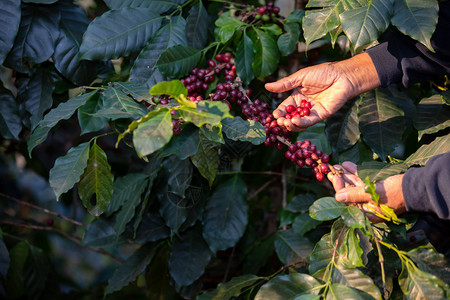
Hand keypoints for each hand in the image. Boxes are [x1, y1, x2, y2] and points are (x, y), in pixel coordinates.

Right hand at [265, 53, 379, 131]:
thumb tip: (267, 86)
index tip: (274, 116)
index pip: (285, 108)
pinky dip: (301, 123)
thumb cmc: (323, 73)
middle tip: (279, 121)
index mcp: (297, 96)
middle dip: (284, 121)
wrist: (342, 76)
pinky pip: (309, 122)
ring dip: (291, 125)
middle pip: (290, 117)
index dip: (279, 113)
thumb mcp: (300, 77)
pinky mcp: (321, 115)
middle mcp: (303, 106)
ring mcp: (312, 111)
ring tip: (286, 122)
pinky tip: (295, 121)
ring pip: (299, 123)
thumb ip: (284, 84)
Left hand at [327, 161, 405, 222]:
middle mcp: (369, 206)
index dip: (339, 188)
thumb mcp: (373, 194)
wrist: (418, 186)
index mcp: (367, 213)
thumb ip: (355, 195)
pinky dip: (356, 172)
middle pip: (350, 192)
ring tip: (336, 165)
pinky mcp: (379, 187)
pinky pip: (364, 180)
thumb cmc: (396, 192)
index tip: (333, 177)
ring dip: (346, 174)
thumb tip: (338, 197)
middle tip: (329, 169)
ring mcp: (374, 196)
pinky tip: (347, 164)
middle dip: (340, 180)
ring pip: (356, 185)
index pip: (347, 201)